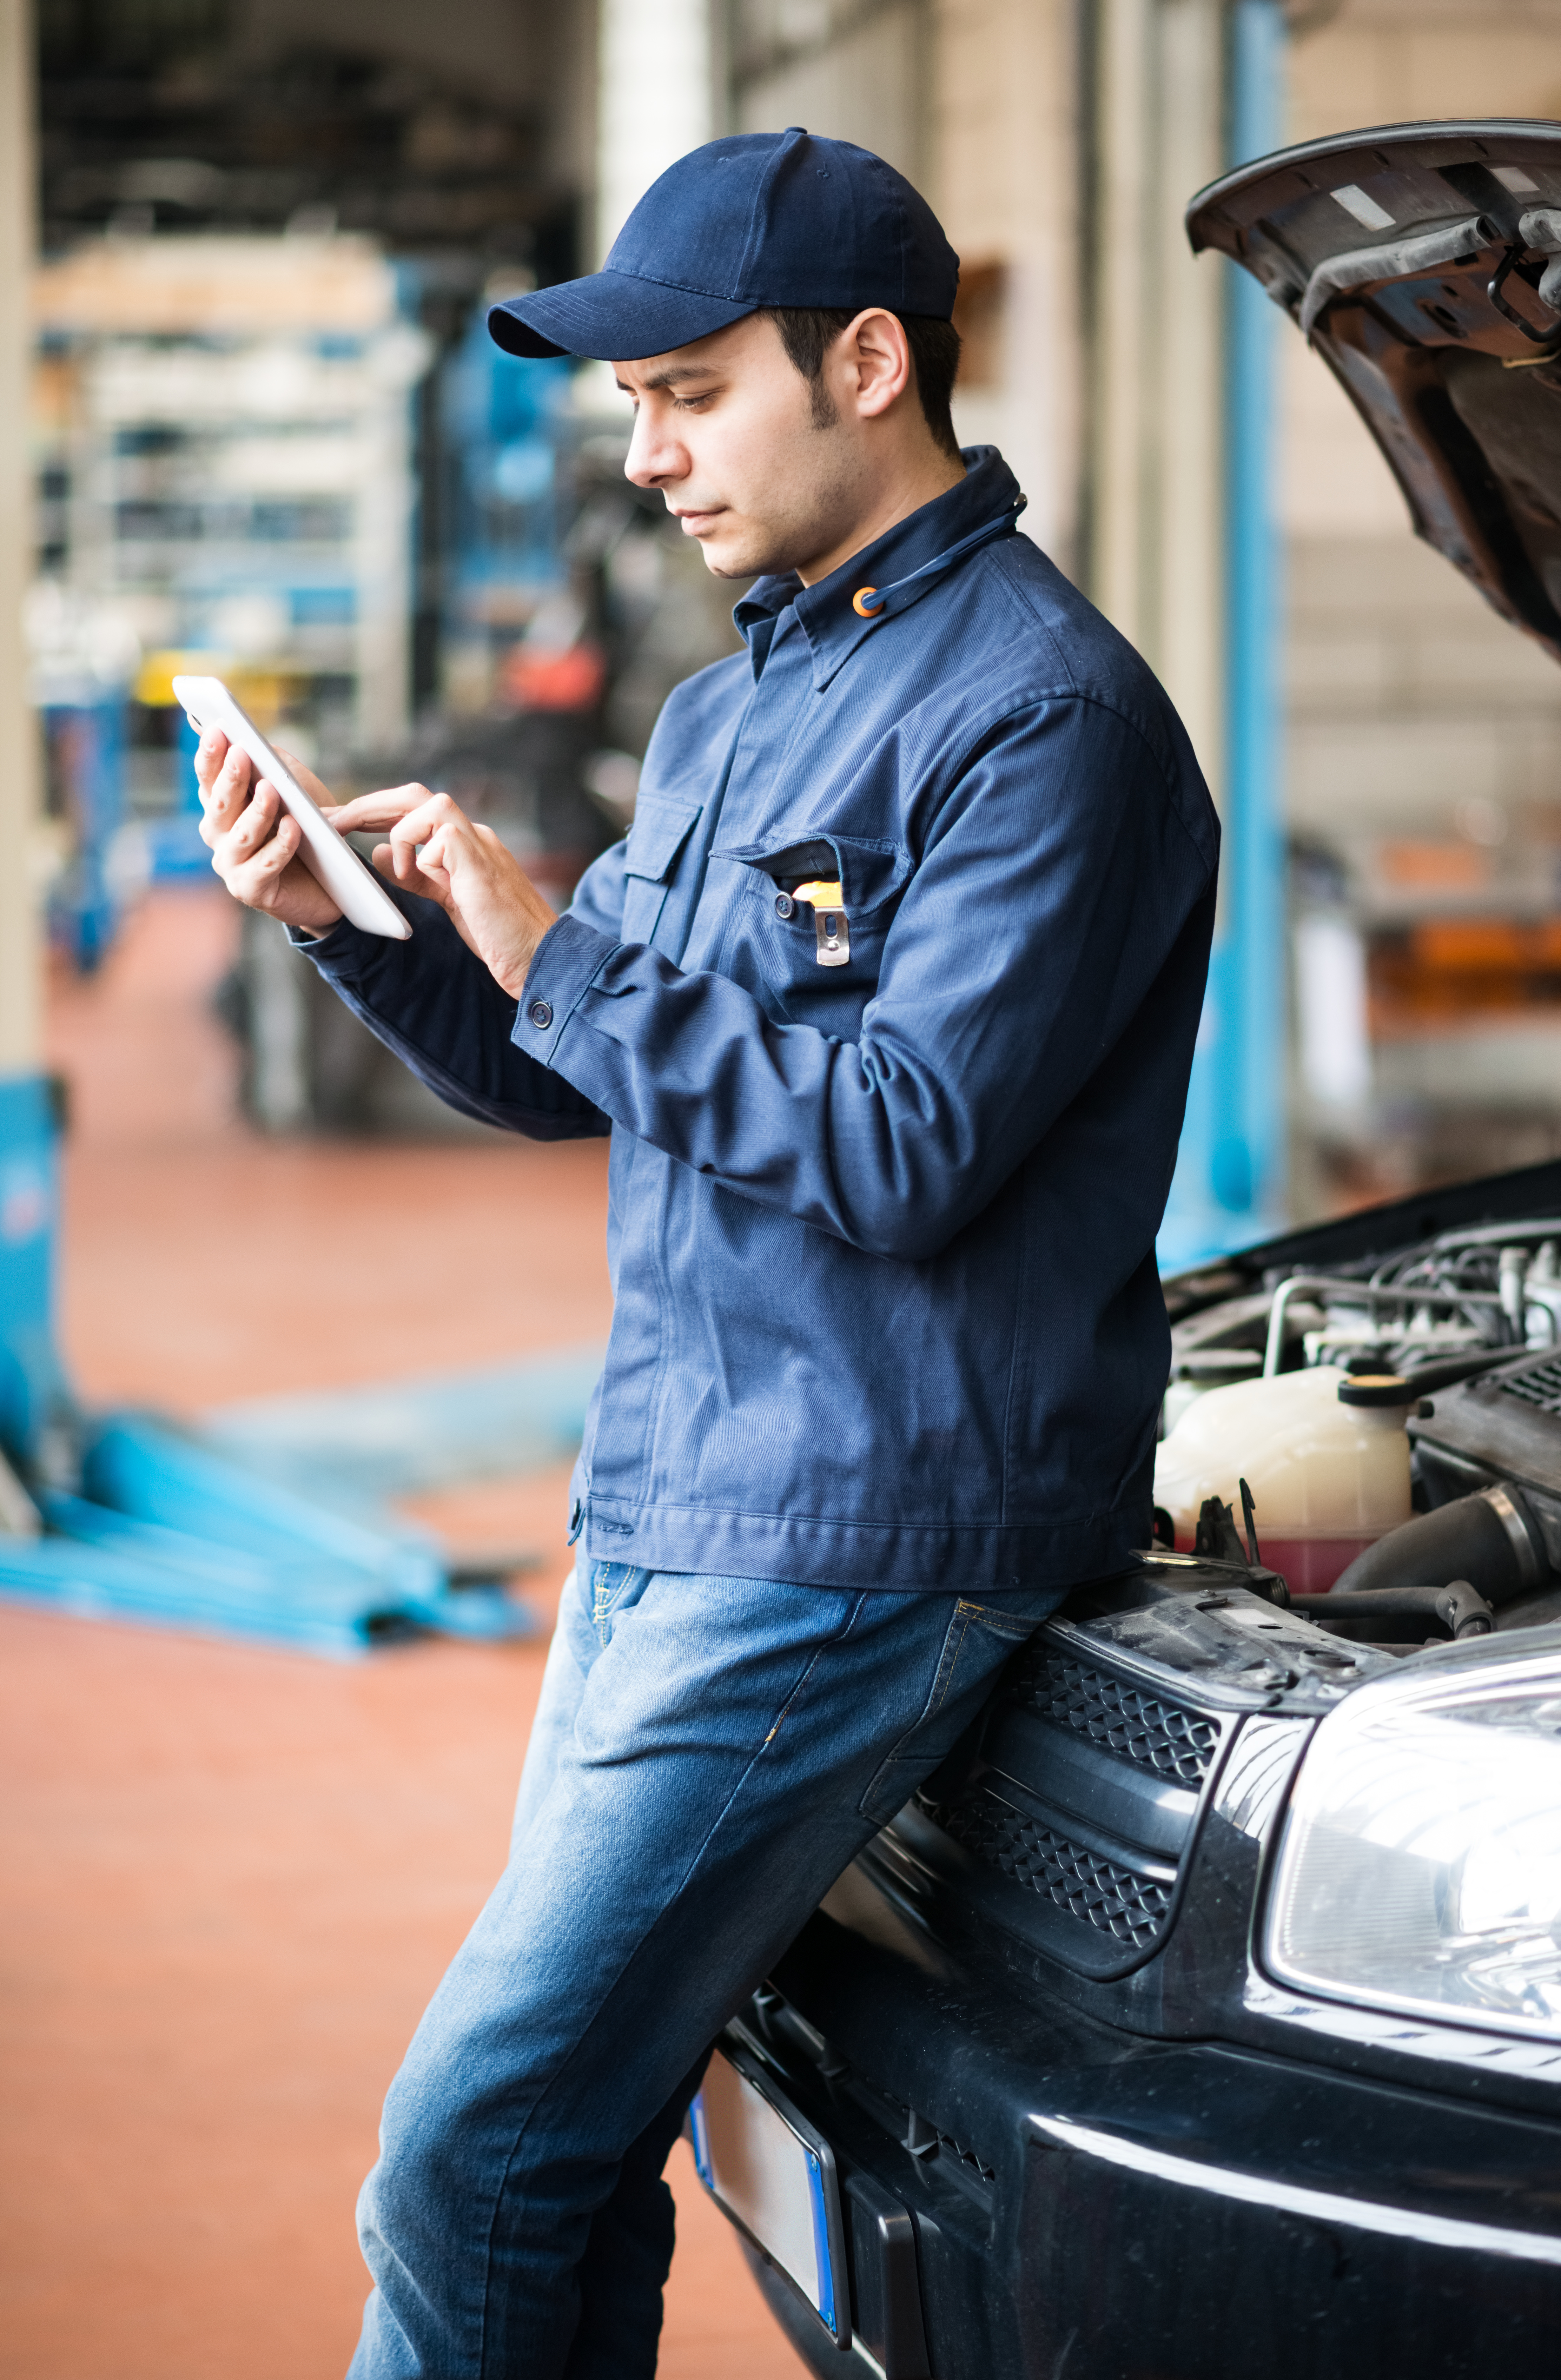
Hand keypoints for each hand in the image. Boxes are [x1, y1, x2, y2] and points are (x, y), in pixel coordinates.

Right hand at [195, 730, 344, 937]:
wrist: (333, 882)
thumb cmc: (307, 829)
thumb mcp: (290, 787)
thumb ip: (264, 761)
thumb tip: (229, 729)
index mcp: (222, 807)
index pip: (208, 778)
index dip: (210, 755)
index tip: (218, 730)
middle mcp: (219, 836)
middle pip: (219, 804)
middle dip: (230, 778)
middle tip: (241, 753)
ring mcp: (231, 865)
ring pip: (239, 835)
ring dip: (256, 811)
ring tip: (271, 790)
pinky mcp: (251, 890)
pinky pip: (264, 866)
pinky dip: (279, 846)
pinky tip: (293, 828)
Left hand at [329, 785, 558, 996]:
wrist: (539, 958)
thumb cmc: (500, 936)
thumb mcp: (448, 901)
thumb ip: (417, 877)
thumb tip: (378, 855)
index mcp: (465, 844)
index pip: (414, 811)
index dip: (374, 812)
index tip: (338, 823)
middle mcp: (474, 836)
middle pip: (415, 796)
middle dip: (369, 805)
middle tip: (332, 822)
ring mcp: (480, 844)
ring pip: (428, 803)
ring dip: (396, 831)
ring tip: (393, 868)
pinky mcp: (481, 861)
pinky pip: (440, 835)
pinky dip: (418, 854)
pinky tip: (421, 879)